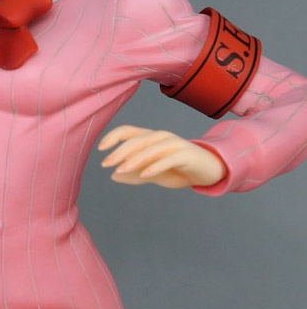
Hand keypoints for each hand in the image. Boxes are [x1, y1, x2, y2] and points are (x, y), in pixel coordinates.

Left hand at [98, 125, 226, 188]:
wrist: (208, 171)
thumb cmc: (177, 170)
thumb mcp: (152, 174)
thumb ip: (134, 175)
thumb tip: (113, 177)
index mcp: (150, 138)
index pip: (127, 131)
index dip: (112, 137)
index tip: (100, 149)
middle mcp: (160, 136)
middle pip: (136, 140)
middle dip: (119, 151)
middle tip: (106, 164)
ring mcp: (174, 143)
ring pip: (150, 148)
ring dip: (133, 160)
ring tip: (120, 170)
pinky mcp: (185, 154)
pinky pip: (168, 159)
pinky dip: (155, 166)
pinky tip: (144, 175)